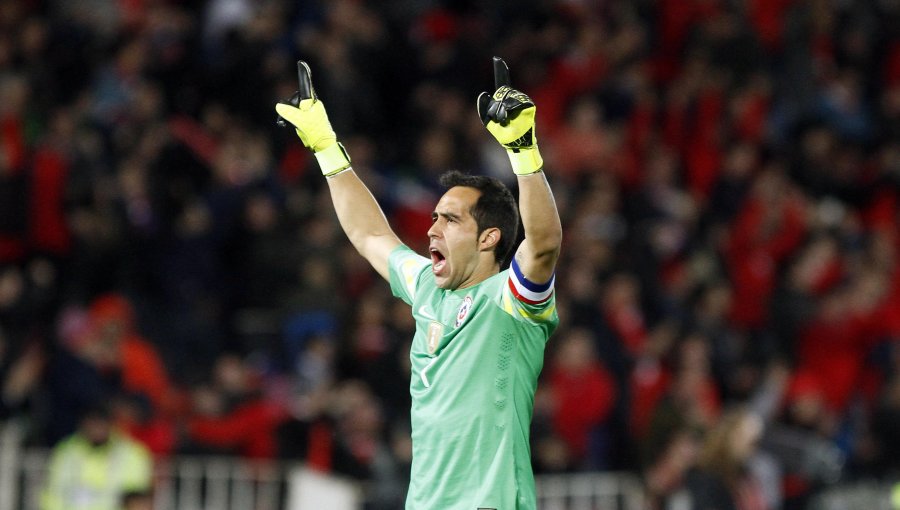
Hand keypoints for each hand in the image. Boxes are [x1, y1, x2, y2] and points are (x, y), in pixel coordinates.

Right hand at [275, 61, 350, 175]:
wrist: (323, 145)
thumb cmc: (315, 132)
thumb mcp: (300, 122)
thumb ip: (289, 113)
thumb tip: (279, 106)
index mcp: (312, 102)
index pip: (305, 85)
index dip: (303, 74)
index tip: (302, 63)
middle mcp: (311, 104)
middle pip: (294, 100)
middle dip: (290, 109)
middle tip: (297, 121)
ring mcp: (309, 111)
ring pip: (293, 109)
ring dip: (291, 118)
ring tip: (298, 127)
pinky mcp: (307, 118)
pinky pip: (295, 116)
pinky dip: (292, 121)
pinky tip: (295, 128)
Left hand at [477, 57, 542, 174]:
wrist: (514, 143)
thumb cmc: (503, 133)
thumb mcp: (488, 121)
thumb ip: (484, 108)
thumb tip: (484, 93)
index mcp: (505, 99)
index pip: (502, 81)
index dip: (500, 70)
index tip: (497, 59)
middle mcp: (515, 97)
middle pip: (501, 92)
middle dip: (495, 106)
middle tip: (497, 118)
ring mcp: (522, 101)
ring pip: (507, 98)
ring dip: (501, 110)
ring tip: (503, 120)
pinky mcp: (528, 106)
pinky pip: (516, 103)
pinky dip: (510, 109)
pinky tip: (509, 116)